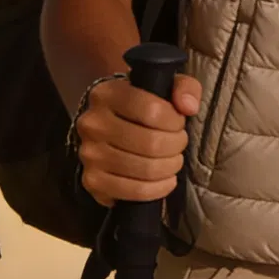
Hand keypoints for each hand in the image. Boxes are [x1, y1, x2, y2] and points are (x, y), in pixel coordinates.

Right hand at [75, 70, 202, 204]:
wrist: (110, 127)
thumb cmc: (141, 106)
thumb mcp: (164, 86)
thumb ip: (184, 88)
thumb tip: (188, 106)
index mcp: (107, 94)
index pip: (151, 110)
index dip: (174, 121)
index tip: (177, 123)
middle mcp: (92, 124)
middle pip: (151, 143)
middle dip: (175, 146)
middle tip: (179, 143)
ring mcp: (89, 154)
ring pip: (145, 169)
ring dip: (170, 167)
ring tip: (173, 160)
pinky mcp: (92, 181)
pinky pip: (135, 192)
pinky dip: (158, 189)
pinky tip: (166, 180)